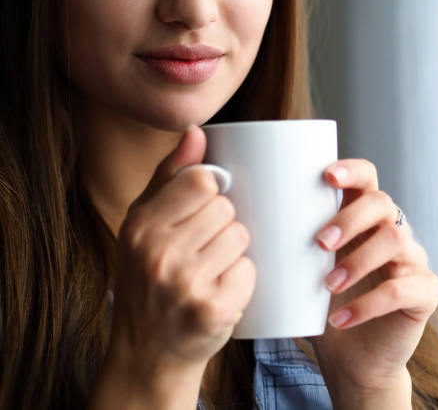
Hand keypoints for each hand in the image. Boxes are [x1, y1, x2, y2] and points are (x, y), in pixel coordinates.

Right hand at [105, 126, 255, 389]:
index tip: (203, 209)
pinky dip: (242, 282)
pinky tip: (219, 293)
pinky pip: (249, 272)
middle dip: (223, 226)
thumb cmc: (148, 279)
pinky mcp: (212, 310)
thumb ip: (171, 175)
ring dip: (234, 253)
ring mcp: (184, 284)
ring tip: (210, 271)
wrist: (147, 354)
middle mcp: (157, 253)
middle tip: (203, 250)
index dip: (211, 193)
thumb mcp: (145, 223)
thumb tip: (196, 131)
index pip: (201, 181)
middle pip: (226, 209)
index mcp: (140, 225)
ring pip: (241, 238)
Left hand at [310, 159, 437, 404]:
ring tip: (327, 284)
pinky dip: (368, 304)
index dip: (352, 170)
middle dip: (349, 218)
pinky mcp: (423, 293)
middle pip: (382, 203)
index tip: (327, 176)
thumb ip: (290, 240)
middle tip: (320, 242)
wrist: (350, 358)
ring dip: (357, 260)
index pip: (367, 177)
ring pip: (396, 240)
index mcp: (362, 216)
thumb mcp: (305, 266)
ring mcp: (411, 260)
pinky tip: (340, 319)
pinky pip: (403, 289)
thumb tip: (244, 217)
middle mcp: (391, 230)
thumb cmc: (323, 304)